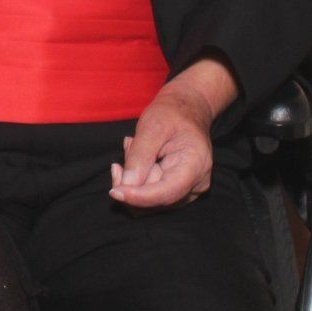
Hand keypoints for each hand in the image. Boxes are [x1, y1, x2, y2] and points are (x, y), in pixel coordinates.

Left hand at [109, 57, 237, 209]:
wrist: (186, 110)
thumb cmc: (172, 113)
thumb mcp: (153, 126)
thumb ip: (140, 156)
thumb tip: (126, 186)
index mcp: (196, 165)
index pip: (167, 193)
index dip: (139, 197)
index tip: (114, 192)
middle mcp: (196, 184)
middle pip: (157, 200)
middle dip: (133, 181)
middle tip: (127, 146)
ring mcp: (188, 190)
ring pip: (151, 200)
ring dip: (134, 177)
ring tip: (135, 145)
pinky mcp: (177, 191)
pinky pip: (151, 195)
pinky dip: (138, 179)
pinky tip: (138, 156)